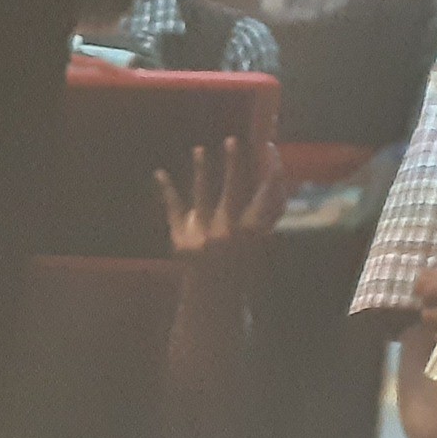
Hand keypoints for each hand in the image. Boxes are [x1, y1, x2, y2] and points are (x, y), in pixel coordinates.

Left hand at [153, 137, 284, 258]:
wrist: (213, 298)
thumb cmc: (241, 266)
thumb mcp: (260, 242)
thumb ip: (266, 215)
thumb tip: (277, 180)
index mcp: (253, 232)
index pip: (267, 194)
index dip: (271, 169)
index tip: (270, 147)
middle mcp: (229, 231)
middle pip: (232, 190)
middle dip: (234, 164)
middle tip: (232, 139)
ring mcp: (203, 234)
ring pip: (202, 195)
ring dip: (202, 170)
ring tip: (199, 149)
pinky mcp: (180, 238)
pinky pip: (173, 210)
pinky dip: (166, 190)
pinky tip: (159, 172)